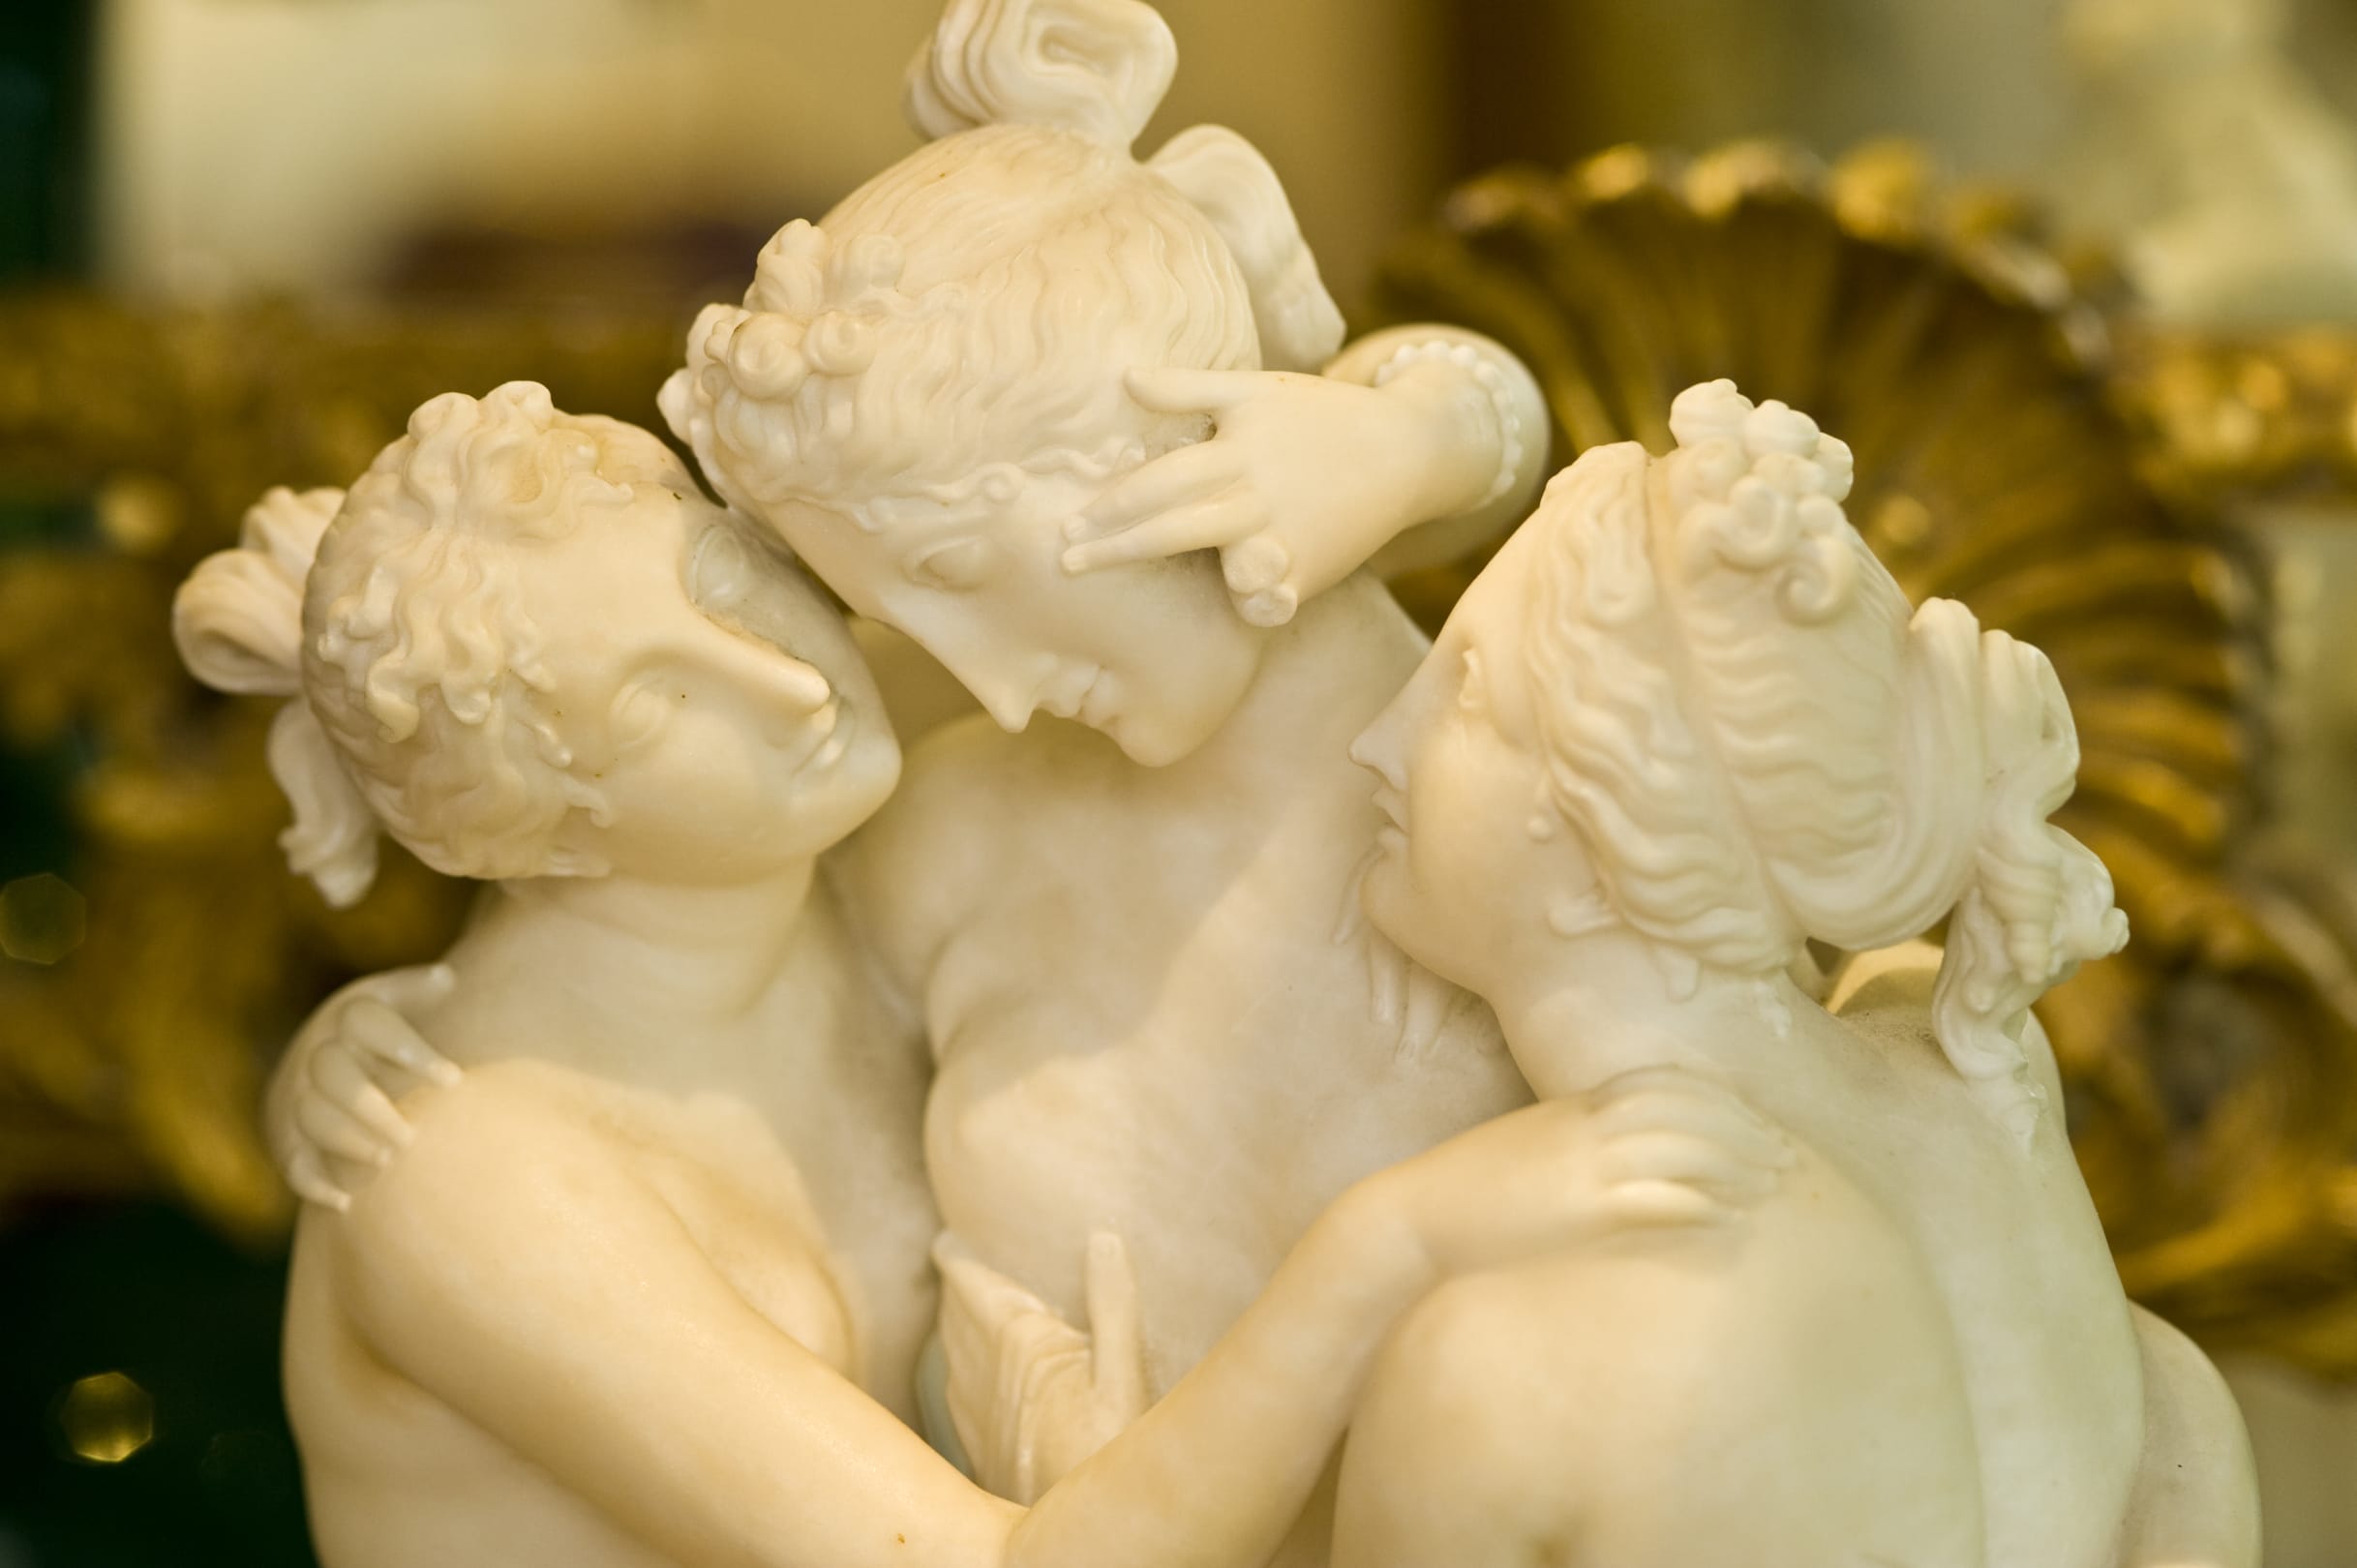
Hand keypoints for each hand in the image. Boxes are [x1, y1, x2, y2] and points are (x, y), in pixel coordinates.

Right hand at [265, 964, 461, 1210]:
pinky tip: (346, 1201)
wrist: (315, 1065)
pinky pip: (291, 1161)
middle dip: (372, 1108)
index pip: (369, 1023)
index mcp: (350, 1016)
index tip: (454, 1080)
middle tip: (411, 1137)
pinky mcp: (287, 1135)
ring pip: (311, 1117)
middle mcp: (318, 1052)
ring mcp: (297, 1094)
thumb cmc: (375, 1032)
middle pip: (335, 1076)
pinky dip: (314, 1183)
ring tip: (389, 1162)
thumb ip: (417, 990)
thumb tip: (447, 979)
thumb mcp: (394, 999)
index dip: (411, 1050)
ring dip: (348, 1142)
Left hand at [934, 1231, 1147, 1503]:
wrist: (1075, 1536)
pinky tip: (973, 1381)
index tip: (948, 1239)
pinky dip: (960, 1372)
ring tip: (963, 1310)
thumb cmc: (1109, 1453)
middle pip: (953, 1318)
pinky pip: (956, 1399)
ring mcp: (977, 1418)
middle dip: (954, 1289)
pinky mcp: (982, 1452)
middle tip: (958, 1265)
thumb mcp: (1126, 1374)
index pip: (968, 1286)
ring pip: (951, 1358)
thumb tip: (1102, 1240)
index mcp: (1016, 1344)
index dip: (954, 1258)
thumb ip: (1114, 1305)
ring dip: (954, 1329)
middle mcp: (984, 1375)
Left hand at [1062, 363, 1502, 627]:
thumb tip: (1126, 379)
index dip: (1114, 502)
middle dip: (1118, 545)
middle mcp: (1257, 495)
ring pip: (1218, 557)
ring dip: (1169, 572)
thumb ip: (1190, 388)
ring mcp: (1285, 535)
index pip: (1162, 479)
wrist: (1405, 450)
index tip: (1069, 523)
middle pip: (1176, 522)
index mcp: (1238, 450)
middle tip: (1066, 562)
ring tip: (1135, 594)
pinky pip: (1270, 595)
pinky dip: (1255, 602)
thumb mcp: (1257, 391)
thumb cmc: (1319, 418)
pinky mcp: (1308, 572)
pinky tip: (1230, 611)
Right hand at [1362, 1067, 1795, 1280]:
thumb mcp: (1525, 1148)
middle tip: (1785, 1153)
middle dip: (1742, 1131)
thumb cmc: (1466, 1192)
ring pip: (1684, 1150)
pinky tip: (1729, 1217)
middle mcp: (1586, 1127)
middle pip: (1686, 1112)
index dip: (1717, 1102)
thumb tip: (1616, 1154)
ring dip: (1736, 1165)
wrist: (1416, 1217)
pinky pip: (1658, 1197)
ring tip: (1773, 1185)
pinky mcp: (1581, 1207)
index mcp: (1573, 1108)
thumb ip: (1572, 1140)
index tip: (1752, 1121)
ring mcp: (1585, 1164)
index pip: (1664, 1085)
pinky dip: (1701, 1203)